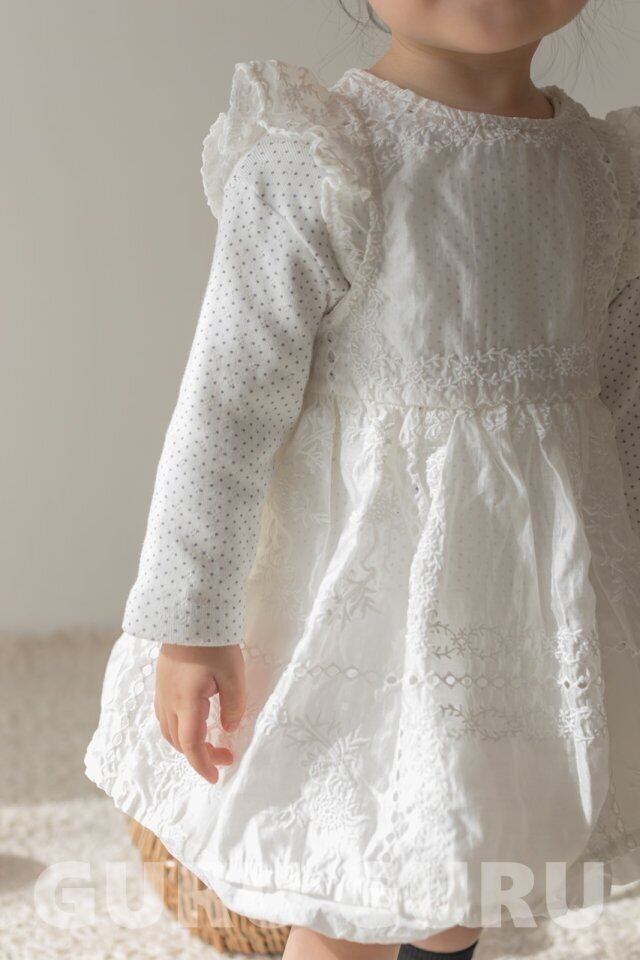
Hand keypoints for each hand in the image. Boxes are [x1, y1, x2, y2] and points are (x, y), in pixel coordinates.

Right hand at [154, 642, 245, 783]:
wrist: (188, 615)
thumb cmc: (214, 643)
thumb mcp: (234, 674)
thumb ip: (234, 705)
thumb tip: (229, 728)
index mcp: (186, 702)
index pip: (191, 745)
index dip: (202, 765)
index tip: (216, 777)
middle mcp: (168, 701)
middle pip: (179, 741)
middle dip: (200, 756)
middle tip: (225, 755)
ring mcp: (162, 692)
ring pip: (169, 730)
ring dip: (188, 743)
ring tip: (211, 743)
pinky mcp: (161, 682)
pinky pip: (166, 716)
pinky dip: (179, 729)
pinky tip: (195, 722)